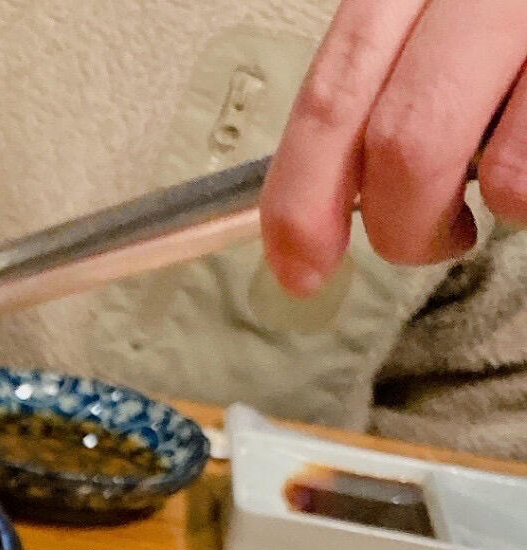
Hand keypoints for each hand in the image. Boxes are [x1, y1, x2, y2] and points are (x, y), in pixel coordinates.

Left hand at [262, 0, 526, 294]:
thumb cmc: (514, 8)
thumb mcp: (453, 5)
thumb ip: (397, 73)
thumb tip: (336, 192)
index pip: (333, 97)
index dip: (300, 203)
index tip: (298, 269)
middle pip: (405, 144)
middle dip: (401, 226)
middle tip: (426, 238)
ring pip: (502, 172)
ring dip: (498, 206)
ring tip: (511, 180)